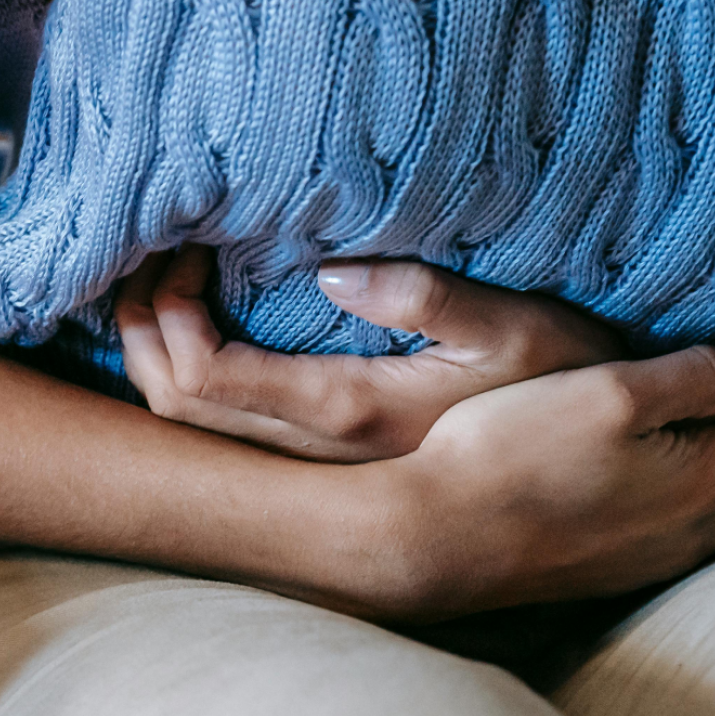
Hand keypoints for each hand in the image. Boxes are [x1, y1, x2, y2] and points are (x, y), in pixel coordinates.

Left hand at [116, 245, 624, 460]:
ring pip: (188, 427)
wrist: (573, 466)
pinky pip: (219, 428)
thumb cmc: (556, 385)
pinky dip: (183, 378)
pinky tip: (192, 333)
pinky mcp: (316, 458)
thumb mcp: (515, 328)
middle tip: (152, 258)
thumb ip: (425, 298)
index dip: (169, 316)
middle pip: (175, 407)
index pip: (206, 378)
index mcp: (345, 411)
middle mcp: (310, 451)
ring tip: (160, 288)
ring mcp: (309, 462)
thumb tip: (329, 270)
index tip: (187, 249)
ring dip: (155, 356)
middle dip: (141, 332)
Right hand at [360, 347, 714, 617]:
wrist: (433, 538)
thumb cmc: (513, 458)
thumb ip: (692, 377)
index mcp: (704, 482)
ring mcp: (644, 562)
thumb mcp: (608, 390)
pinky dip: (692, 505)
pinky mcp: (604, 573)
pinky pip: (679, 539)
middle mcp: (687, 534)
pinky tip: (666, 488)